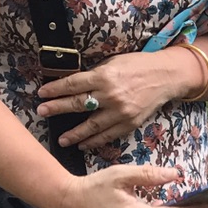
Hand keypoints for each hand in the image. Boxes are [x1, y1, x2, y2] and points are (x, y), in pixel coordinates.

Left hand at [37, 49, 195, 152]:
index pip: (73, 84)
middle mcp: (110, 95)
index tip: (42, 93)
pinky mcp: (129, 123)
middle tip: (42, 112)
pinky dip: (94, 141)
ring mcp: (120, 112)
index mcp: (104, 76)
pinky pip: (108, 135)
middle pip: (78, 104)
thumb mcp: (113, 62)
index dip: (56, 89)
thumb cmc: (138, 66)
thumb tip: (75, 84)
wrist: (165, 77)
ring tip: (61, 139)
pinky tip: (83, 144)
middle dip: (57, 108)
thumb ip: (95, 75)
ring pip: (91, 125)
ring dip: (74, 133)